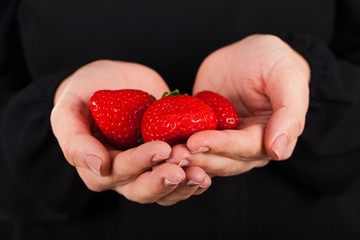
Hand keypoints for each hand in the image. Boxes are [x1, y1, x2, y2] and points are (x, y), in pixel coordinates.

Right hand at [51, 60, 210, 204]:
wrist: (109, 80)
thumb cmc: (84, 92)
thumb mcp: (68, 110)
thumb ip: (74, 140)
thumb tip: (98, 166)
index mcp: (98, 166)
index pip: (118, 172)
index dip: (139, 163)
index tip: (161, 149)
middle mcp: (124, 173)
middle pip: (143, 189)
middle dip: (163, 181)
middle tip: (183, 168)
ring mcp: (147, 166)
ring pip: (165, 189)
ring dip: (184, 184)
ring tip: (202, 174)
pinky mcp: (166, 156)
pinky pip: (181, 174)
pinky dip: (195, 174)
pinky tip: (209, 168)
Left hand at [168, 34, 309, 175]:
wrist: (248, 54)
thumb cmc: (273, 61)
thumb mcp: (287, 78)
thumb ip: (289, 114)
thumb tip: (278, 151)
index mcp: (270, 137)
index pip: (245, 149)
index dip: (221, 146)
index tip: (196, 143)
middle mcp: (246, 147)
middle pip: (223, 160)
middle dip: (198, 158)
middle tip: (172, 155)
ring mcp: (223, 141)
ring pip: (205, 157)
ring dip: (185, 158)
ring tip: (164, 153)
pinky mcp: (204, 132)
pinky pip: (190, 142)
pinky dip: (176, 145)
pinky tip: (159, 144)